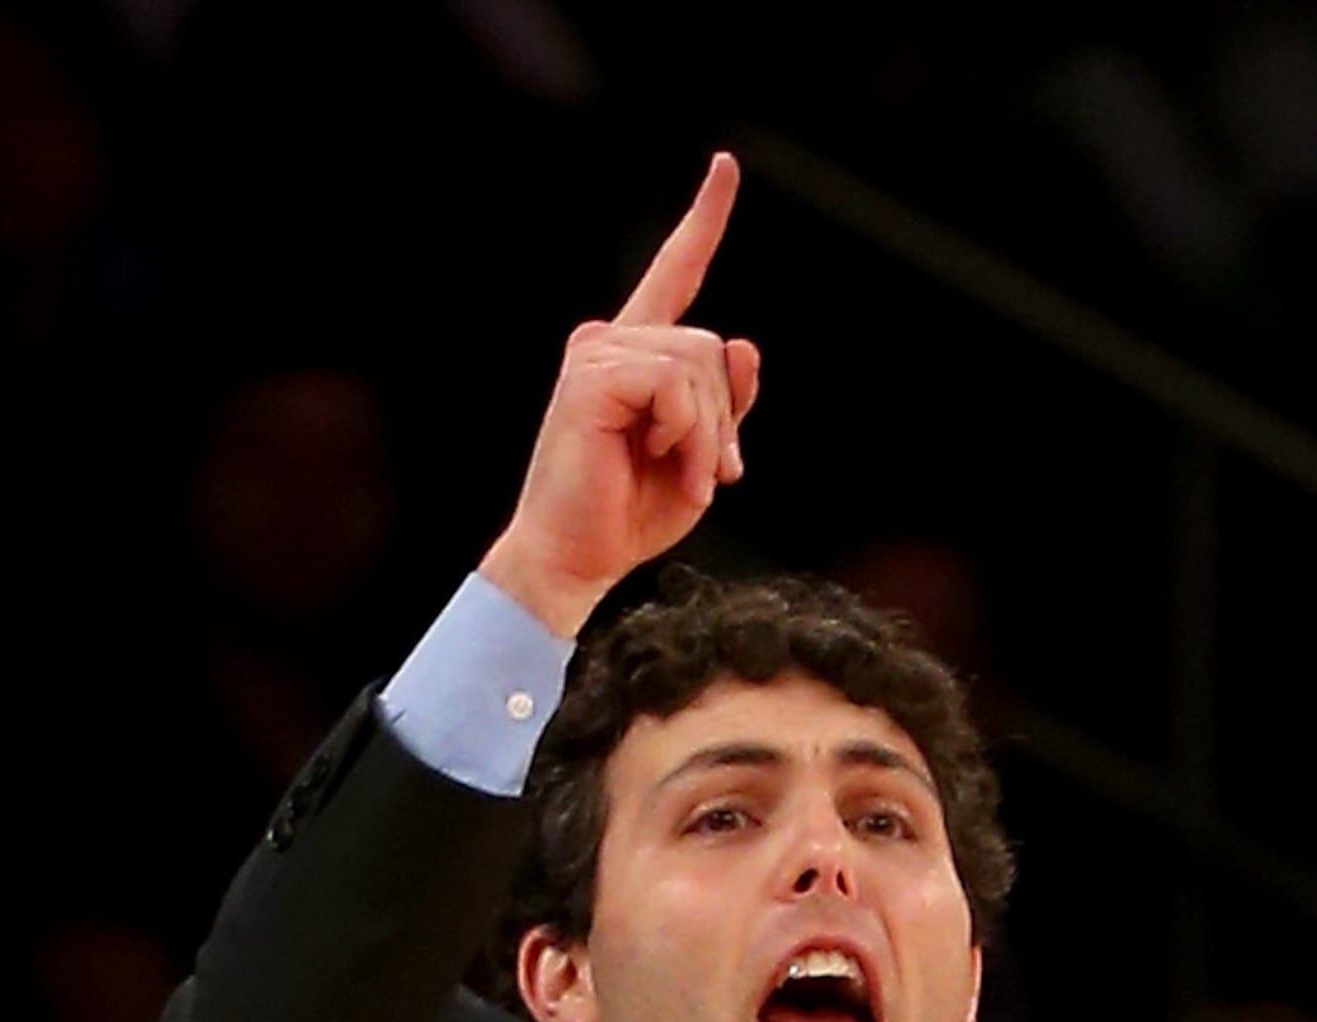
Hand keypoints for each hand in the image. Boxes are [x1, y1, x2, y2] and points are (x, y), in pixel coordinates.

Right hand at [485, 154, 760, 637]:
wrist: (574, 559)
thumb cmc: (629, 514)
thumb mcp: (699, 457)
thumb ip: (724, 403)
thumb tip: (742, 344)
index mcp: (635, 355)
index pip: (676, 274)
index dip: (703, 220)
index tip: (725, 166)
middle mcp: (610, 340)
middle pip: (709, 346)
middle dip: (724, 419)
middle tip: (708, 475)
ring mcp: (596, 353)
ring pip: (698, 364)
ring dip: (708, 435)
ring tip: (683, 476)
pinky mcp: (592, 376)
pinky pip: (674, 385)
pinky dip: (687, 433)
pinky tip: (662, 460)